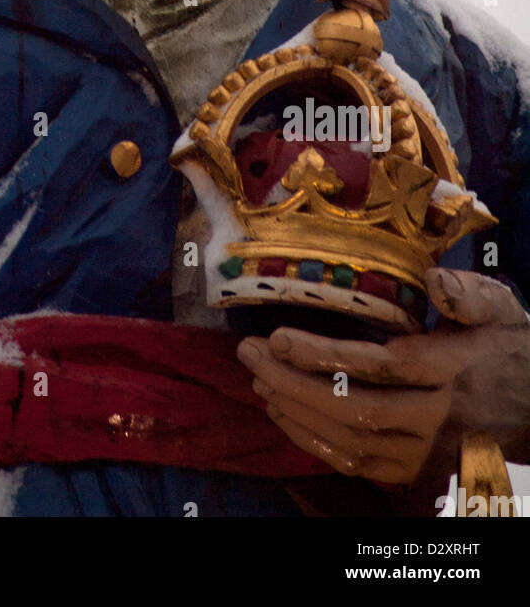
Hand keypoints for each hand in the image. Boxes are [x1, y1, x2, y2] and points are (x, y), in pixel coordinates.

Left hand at [236, 268, 529, 485]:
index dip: (325, 354)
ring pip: (350, 441)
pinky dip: (313, 442)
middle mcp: (437, 417)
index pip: (382, 366)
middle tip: (248, 354)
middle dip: (292, 382)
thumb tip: (435, 279)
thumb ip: (470, 294)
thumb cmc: (508, 350)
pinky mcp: (414, 473)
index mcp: (453, 370)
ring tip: (257, 379)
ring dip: (296, 412)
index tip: (278, 336)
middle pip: (356, 408)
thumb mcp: (501, 310)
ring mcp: (425, 453)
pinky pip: (356, 465)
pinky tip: (284, 413)